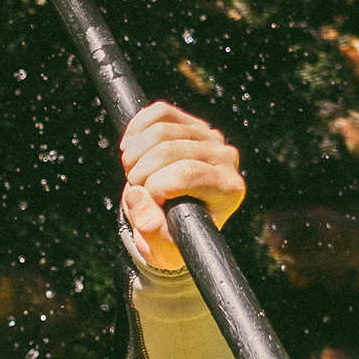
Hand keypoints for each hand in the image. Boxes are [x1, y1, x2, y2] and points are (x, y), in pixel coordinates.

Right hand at [118, 102, 246, 273]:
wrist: (175, 220)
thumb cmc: (173, 235)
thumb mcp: (162, 246)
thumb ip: (151, 229)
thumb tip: (137, 197)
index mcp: (228, 190)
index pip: (185, 174)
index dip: (154, 187)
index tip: (146, 203)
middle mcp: (225, 158)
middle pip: (169, 150)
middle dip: (139, 172)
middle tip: (134, 189)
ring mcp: (209, 136)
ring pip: (160, 130)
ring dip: (134, 155)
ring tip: (133, 174)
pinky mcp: (191, 122)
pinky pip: (158, 112)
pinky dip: (136, 129)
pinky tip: (130, 149)